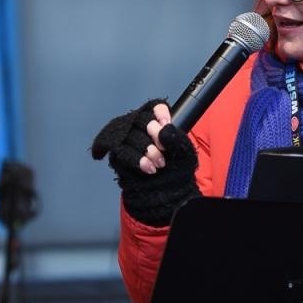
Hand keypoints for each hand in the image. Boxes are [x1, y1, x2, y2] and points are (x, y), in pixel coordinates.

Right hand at [90, 100, 199, 225]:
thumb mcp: (184, 153)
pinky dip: (136, 160)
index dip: (159, 113)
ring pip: (130, 136)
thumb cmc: (177, 171)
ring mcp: (127, 142)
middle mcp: (140, 130)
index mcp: (158, 124)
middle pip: (140, 119)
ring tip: (159, 164)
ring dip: (147, 150)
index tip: (166, 123)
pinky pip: (122, 152)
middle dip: (154, 132)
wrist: (167, 193)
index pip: (154, 108)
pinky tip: (148, 168)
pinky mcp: (118, 156)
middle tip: (164, 148)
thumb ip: (176, 138)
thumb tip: (163, 130)